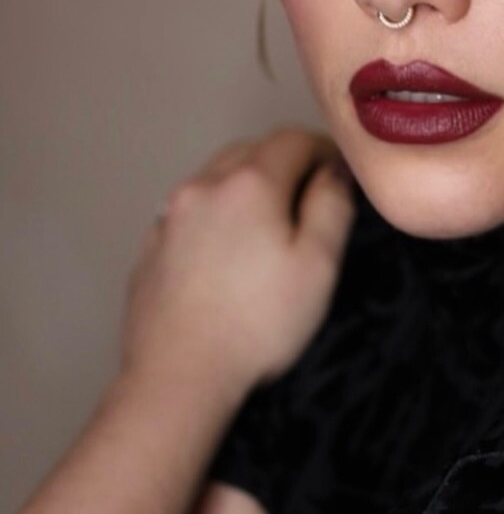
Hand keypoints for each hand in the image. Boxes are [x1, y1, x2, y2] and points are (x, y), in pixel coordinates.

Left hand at [121, 127, 355, 401]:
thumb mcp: (318, 265)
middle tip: (311, 201)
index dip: (324, 150)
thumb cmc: (260, 324)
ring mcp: (169, 215)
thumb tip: (335, 170)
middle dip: (284, 164)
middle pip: (250, 151)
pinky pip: (192, 212)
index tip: (341, 177)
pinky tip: (228, 256)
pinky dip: (217, 216)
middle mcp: (203, 186)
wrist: (179, 375)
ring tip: (269, 229)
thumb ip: (332, 205)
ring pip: (216, 179)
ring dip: (247, 188)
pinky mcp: (151, 246)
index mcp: (249, 184)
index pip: (292, 138)